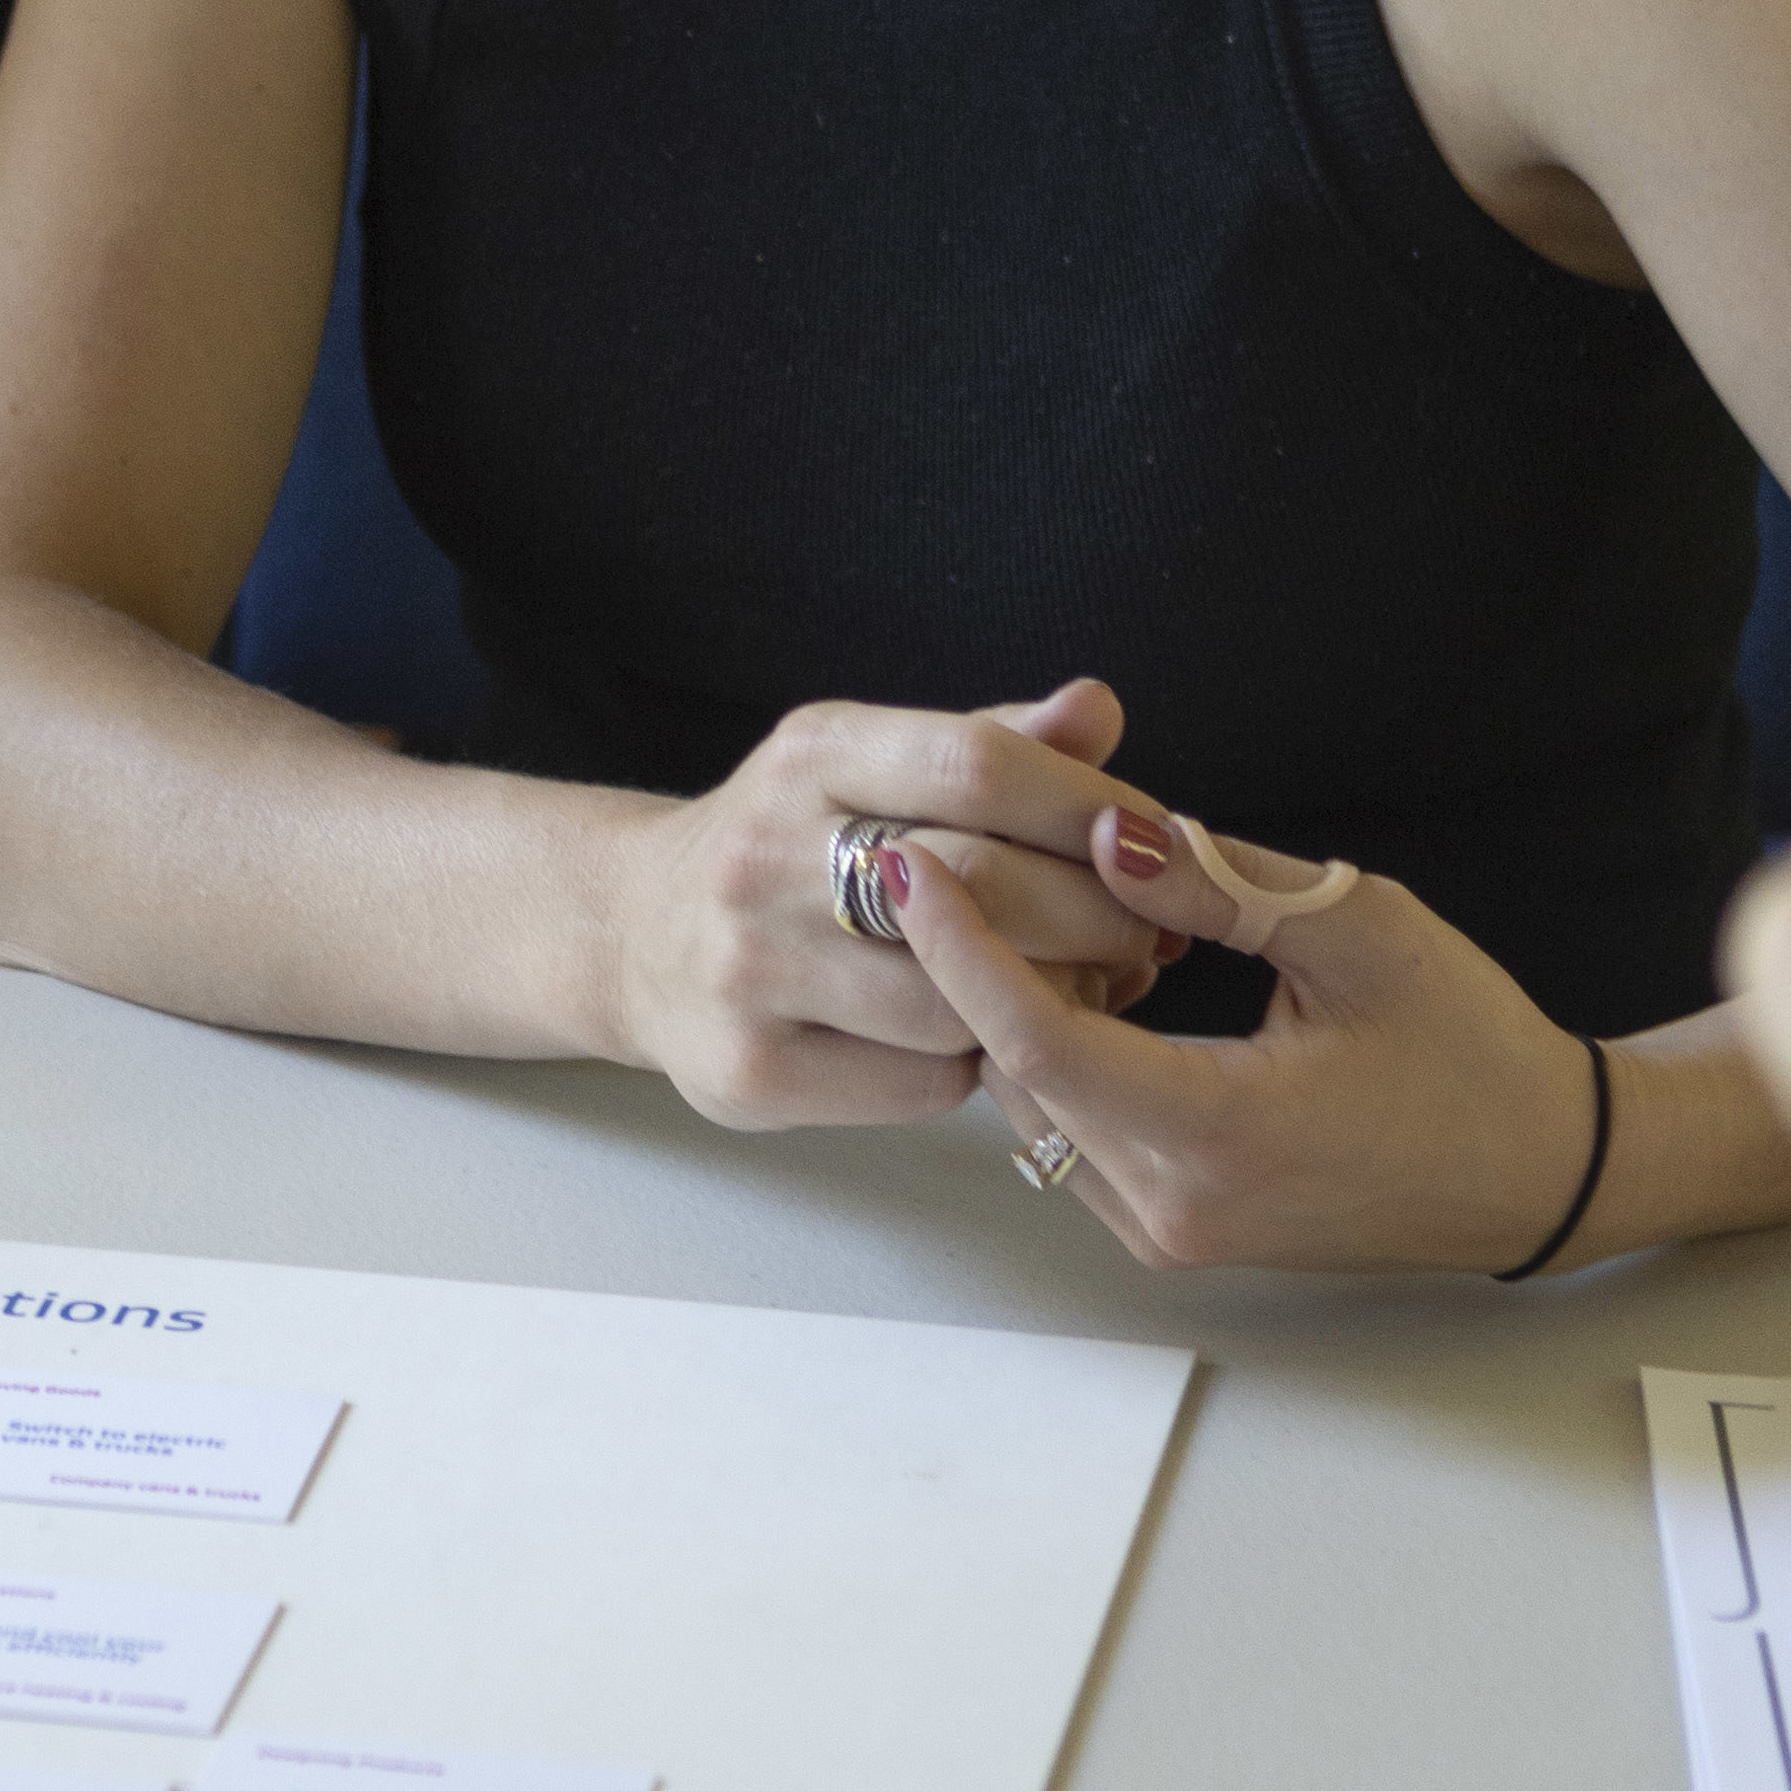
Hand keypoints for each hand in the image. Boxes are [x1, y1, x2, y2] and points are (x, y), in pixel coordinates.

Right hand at [603, 684, 1183, 1130]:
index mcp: (809, 754)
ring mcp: (748, 970)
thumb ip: (993, 741)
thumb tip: (1097, 709)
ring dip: (1054, 1001)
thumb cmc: (794, 842)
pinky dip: (981, 1063)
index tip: (1156, 840)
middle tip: (1151, 931)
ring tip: (1092, 988)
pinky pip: (919, 1081)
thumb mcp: (873, 762)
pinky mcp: (749, 1069)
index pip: (977, 763)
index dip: (1087, 805)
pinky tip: (995, 1036)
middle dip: (1097, 913)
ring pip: (956, 1002)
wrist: (634, 933)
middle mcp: (766, 855)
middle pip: (979, 885)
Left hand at [889, 811, 1614, 1271]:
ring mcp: (1172, 1231)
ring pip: (1034, 1110)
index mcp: (1215, 1136)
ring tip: (1059, 911)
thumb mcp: (1359, 933)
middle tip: (980, 856)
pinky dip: (1064, 1060)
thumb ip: (1221, 883)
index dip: (958, 942)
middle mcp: (1174, 1206)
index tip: (908, 860)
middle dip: (984, 965)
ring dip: (1024, 1013)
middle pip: (1014, 1073)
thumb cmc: (1471, 1050)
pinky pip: (1077, 1137)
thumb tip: (1103, 834)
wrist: (1542, 1170)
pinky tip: (1108, 984)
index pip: (1032, 1037)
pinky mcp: (1179, 1231)